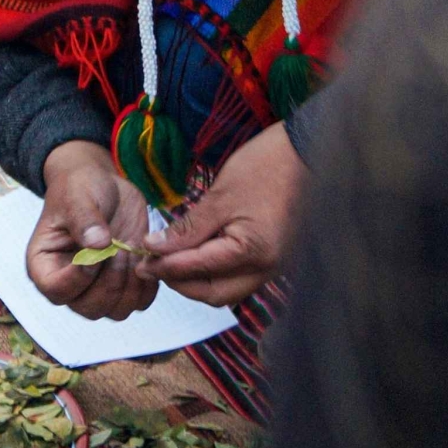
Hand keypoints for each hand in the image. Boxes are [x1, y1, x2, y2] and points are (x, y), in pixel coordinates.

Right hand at [27, 141, 158, 319]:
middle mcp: (69, 284)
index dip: (79, 276)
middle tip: (119, 248)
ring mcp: (96, 288)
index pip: (56, 291)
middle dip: (110, 281)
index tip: (98, 249)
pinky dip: (147, 284)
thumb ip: (84, 219)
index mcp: (44, 265)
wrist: (103, 187)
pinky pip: (139, 302)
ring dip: (131, 284)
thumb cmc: (79, 189)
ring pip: (116, 311)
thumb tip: (98, 244)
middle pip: (89, 308)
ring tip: (130, 250)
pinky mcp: (122, 286)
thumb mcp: (77, 196)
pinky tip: (143, 256)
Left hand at [136, 122, 305, 305]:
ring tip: (168, 259)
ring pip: (227, 289)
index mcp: (255, 252)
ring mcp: (273, 266)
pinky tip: (193, 253)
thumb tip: (153, 247)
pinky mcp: (273, 258)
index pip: (199, 270)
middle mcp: (268, 268)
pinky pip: (238, 276)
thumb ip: (187, 229)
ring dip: (196, 280)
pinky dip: (213, 271)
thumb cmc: (265, 168)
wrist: (306, 153)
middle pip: (214, 294)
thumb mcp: (220, 197)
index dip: (166, 268)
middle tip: (152, 265)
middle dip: (181, 283)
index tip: (140, 261)